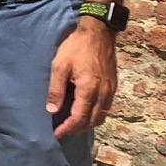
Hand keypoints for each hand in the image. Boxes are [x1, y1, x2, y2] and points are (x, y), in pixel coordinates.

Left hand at [49, 18, 115, 138]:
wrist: (99, 31)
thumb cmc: (77, 46)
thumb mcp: (59, 66)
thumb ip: (56, 90)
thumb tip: (52, 111)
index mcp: (89, 89)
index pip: (79, 119)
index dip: (67, 129)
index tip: (56, 133)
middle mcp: (103, 93)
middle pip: (92, 122)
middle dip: (76, 129)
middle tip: (62, 129)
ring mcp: (110, 90)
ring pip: (101, 117)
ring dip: (87, 123)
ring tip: (72, 122)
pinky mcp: (113, 86)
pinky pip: (106, 108)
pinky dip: (95, 115)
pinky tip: (84, 110)